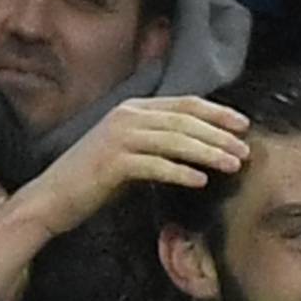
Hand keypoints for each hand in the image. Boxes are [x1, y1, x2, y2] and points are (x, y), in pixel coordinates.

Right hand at [21, 96, 248, 239]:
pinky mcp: (112, 163)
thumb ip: (163, 141)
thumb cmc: (99, 178)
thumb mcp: (135, 151)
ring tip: (233, 165)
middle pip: (184, 121)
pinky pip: (154, 165)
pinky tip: (201, 182)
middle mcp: (127, 116)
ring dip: (208, 153)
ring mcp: (118, 138)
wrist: (54, 196)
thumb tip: (205, 144)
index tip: (244, 125)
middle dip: (220, 135)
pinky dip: (179, 172)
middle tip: (247, 151)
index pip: (185, 104)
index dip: (217, 112)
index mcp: (135, 108)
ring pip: (174, 140)